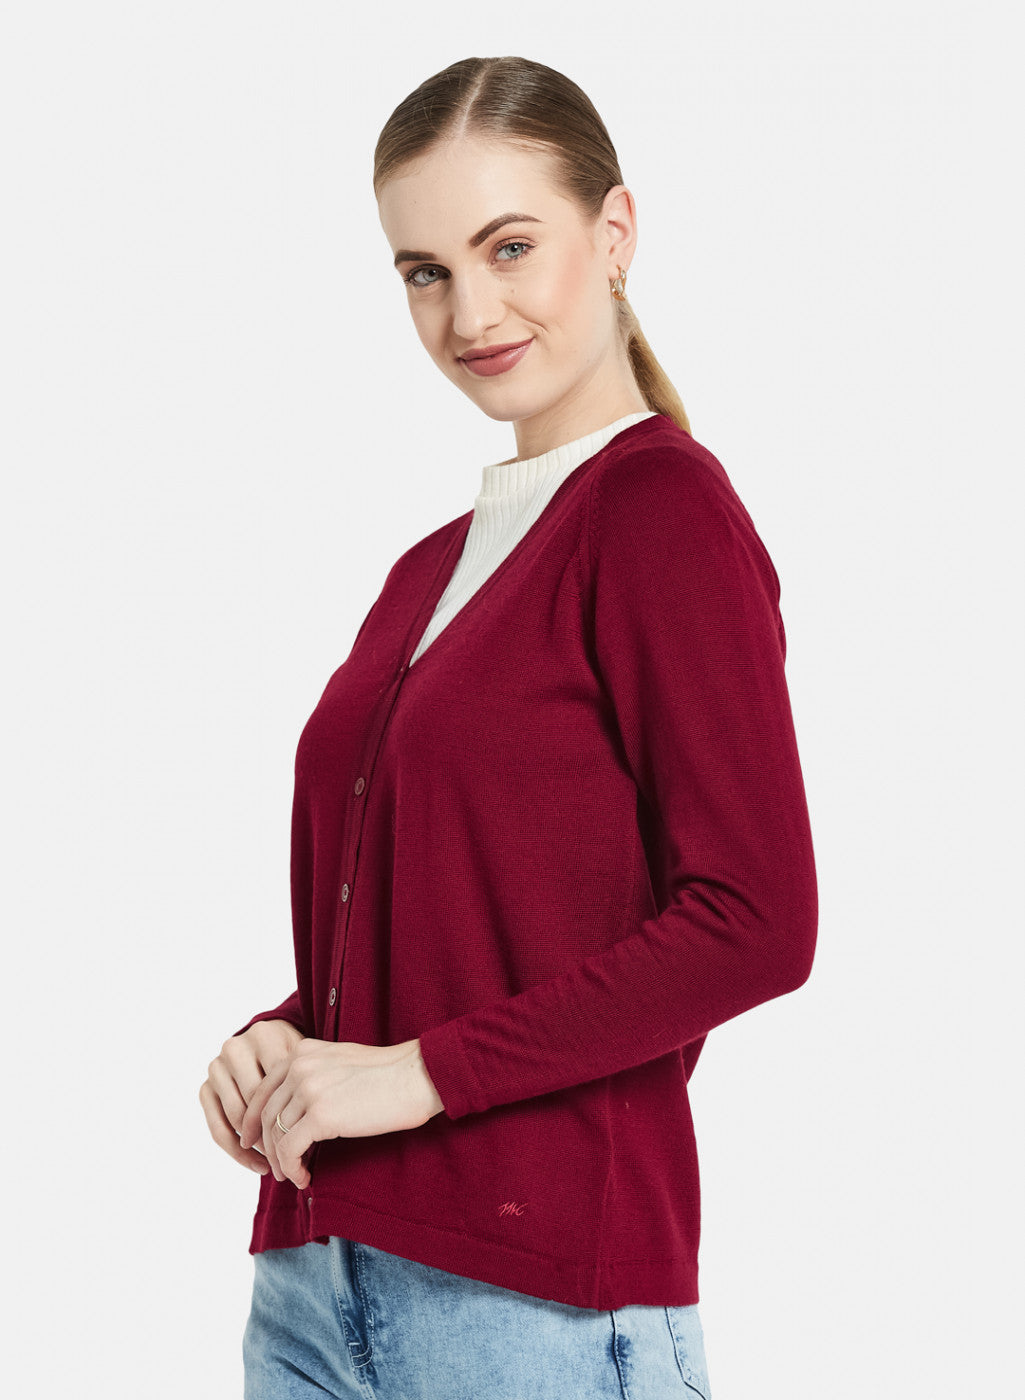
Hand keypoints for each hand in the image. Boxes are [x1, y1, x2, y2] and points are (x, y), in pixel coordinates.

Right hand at [199, 1019, 305, 1173]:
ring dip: (259, 1145)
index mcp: (264, 1035)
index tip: (310, 1139)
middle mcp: (235, 1047)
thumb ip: (308, 1080)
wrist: (272, 1044)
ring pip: (237, 1117)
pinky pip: (218, 1129)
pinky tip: (258, 1164)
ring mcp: (217, 1068)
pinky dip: (238, 1152)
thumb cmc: (297, 1059)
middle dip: (275, 1131)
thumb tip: (318, 1126)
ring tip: (280, 1161)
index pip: (280, 1083)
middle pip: (256, 1100)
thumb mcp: (306, 1060)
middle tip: (295, 1155)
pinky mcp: (206, 1088)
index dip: (294, 1112)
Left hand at [240, 1037, 444, 1188]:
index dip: (255, 1119)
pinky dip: (293, 1168)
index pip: (263, 1089)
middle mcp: (300, 1067)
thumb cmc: (388, 1074)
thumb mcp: (341, 1063)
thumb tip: (298, 1111)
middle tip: (274, 1167)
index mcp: (303, 1051)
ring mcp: (309, 1090)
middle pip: (266, 1114)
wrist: (418, 1075)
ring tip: (292, 1176)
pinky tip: (304, 1177)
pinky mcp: (322, 1115)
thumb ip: (314, 1077)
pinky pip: (290, 1149)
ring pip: (276, 1135)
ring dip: (281, 1162)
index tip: (254, 1140)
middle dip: (266, 1145)